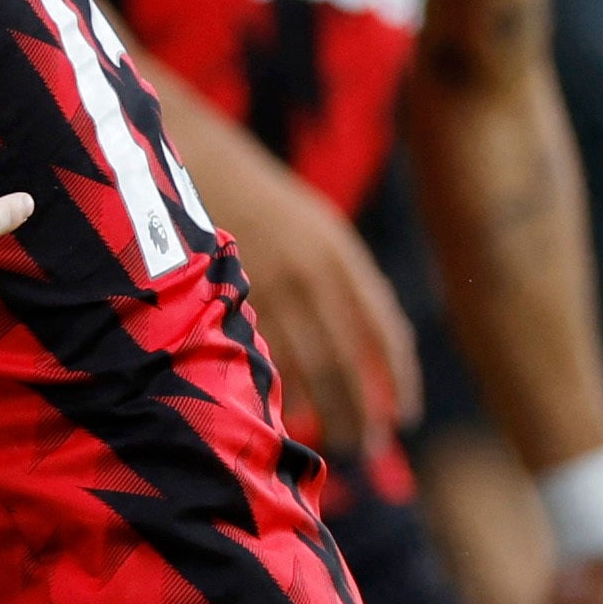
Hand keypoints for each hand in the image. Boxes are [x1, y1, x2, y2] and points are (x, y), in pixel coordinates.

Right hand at [193, 124, 417, 449]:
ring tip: (331, 445)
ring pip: (304, 370)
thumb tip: (370, 348)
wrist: (197, 156)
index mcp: (342, 255)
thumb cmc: (259, 197)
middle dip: (360, 412)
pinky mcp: (227, 297)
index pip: (384, 332)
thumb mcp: (315, 229)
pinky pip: (260, 359)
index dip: (400, 380)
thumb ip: (343, 281)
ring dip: (322, 414)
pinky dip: (278, 392)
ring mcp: (267, 287)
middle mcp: (312, 274)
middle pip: (346, 363)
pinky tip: (285, 416)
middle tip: (367, 447)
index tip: (405, 415)